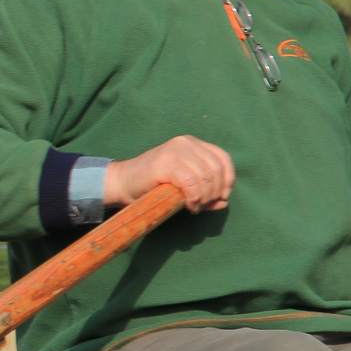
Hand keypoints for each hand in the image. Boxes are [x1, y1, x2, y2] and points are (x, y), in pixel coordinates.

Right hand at [104, 135, 234, 213]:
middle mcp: (186, 142)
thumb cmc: (153, 186)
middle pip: (216, 170)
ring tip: (194, 208)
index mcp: (192, 143)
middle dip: (215, 193)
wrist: (122, 184)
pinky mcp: (166, 162)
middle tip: (203, 207)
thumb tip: (224, 202)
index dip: (228, 180)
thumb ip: (205, 191)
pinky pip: (191, 183)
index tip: (221, 198)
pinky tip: (188, 205)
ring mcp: (175, 150)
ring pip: (205, 177)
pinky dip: (194, 198)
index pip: (223, 158)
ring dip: (204, 198)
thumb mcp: (184, 185)